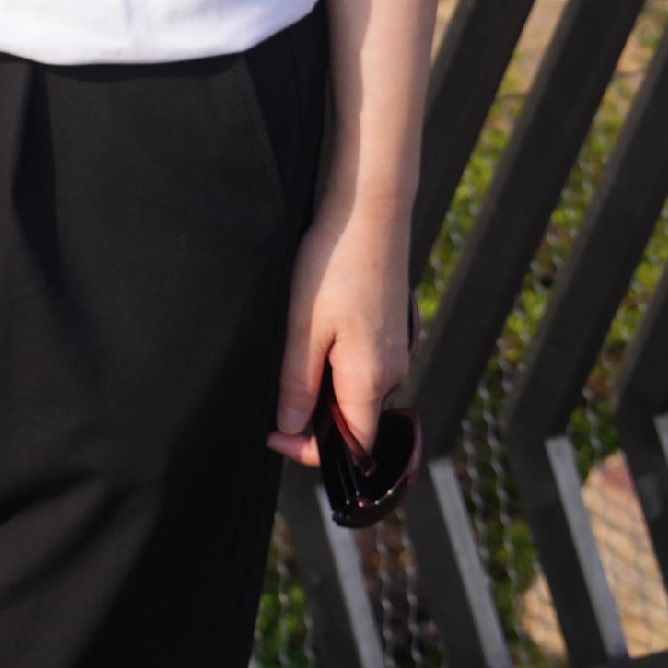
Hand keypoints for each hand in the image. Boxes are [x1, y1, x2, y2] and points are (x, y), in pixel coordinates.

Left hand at [271, 185, 413, 466]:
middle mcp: (393, 370)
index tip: (274, 436)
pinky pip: (364, 363)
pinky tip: (313, 334)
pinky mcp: (393, 328)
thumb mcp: (302, 328)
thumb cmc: (332, 267)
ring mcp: (397, 348)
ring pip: (357, 389)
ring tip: (289, 357)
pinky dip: (336, 364)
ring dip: (323, 387)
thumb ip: (297, 383)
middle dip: (313, 418)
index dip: (314, 452)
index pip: (356, 445)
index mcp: (371, 378)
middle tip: (271, 397)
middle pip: (355, 419)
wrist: (369, 215)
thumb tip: (290, 428)